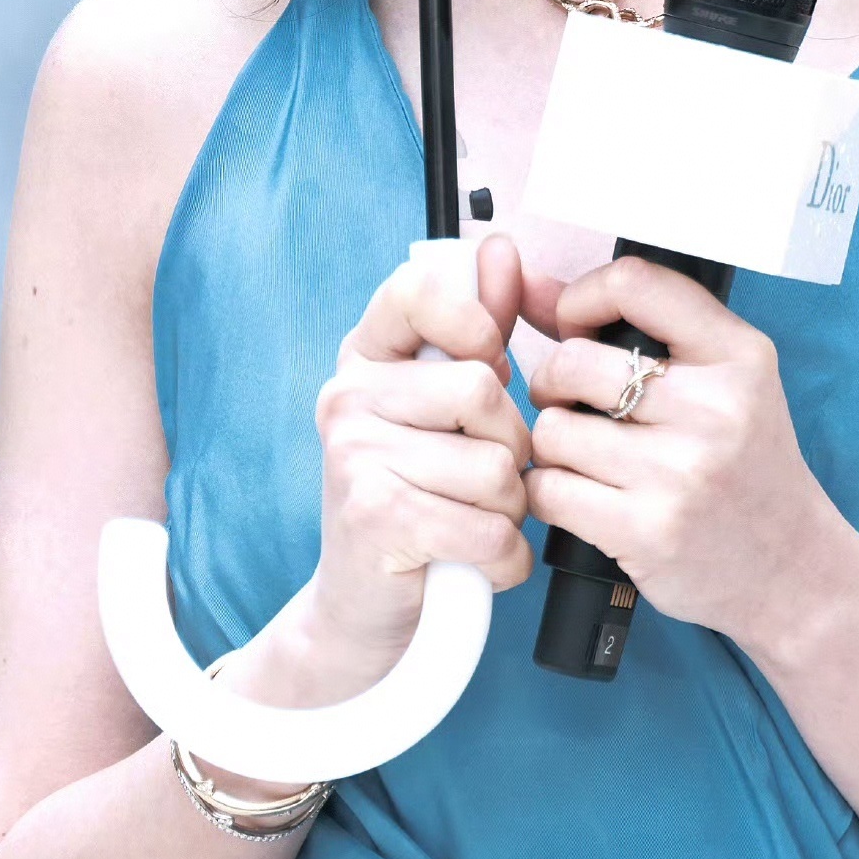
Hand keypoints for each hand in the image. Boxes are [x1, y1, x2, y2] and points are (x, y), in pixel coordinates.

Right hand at [254, 237, 535, 704]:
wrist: (361, 607)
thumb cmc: (416, 498)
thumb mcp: (441, 409)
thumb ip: (477, 330)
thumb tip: (503, 250)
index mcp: (364, 357)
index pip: (419, 290)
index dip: (474, 321)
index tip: (488, 361)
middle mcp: (347, 398)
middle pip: (483, 391)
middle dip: (511, 447)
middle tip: (485, 478)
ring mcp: (354, 458)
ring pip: (496, 469)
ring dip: (509, 512)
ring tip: (474, 522)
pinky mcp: (375, 521)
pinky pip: (489, 531)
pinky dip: (503, 560)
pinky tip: (476, 562)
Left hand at [521, 256, 850, 663]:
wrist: (792, 569)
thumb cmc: (746, 469)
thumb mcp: (718, 385)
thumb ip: (629, 328)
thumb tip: (526, 282)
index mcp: (739, 356)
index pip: (635, 283)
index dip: (581, 299)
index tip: (576, 328)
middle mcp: (715, 408)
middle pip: (573, 362)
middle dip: (553, 384)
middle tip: (572, 407)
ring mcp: (680, 472)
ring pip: (552, 430)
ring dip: (553, 446)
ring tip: (584, 459)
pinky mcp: (646, 530)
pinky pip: (549, 490)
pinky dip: (550, 493)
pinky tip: (582, 497)